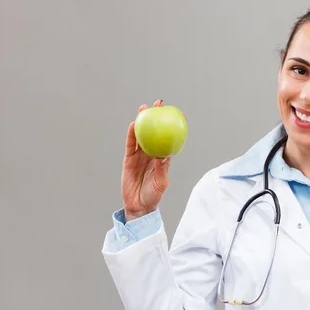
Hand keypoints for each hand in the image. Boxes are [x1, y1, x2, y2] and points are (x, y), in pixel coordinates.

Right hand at [121, 99, 171, 220]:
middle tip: (159, 104)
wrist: (139, 206)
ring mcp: (140, 156)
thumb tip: (162, 157)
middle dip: (157, 117)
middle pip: (155, 132)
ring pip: (142, 134)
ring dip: (143, 121)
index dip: (175, 127)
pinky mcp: (129, 159)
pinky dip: (131, 134)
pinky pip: (130, 144)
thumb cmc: (154, 196)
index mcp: (163, 158)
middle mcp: (152, 154)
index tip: (180, 114)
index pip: (170, 139)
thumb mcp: (161, 183)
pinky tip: (133, 124)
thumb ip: (162, 169)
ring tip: (144, 108)